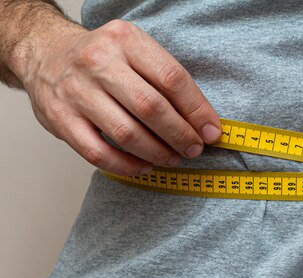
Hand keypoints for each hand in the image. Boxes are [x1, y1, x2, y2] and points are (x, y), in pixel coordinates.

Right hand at [18, 19, 220, 175]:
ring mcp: (76, 91)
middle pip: (151, 108)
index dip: (197, 111)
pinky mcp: (60, 119)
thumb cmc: (102, 58)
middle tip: (194, 149)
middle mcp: (98, 62)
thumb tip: (204, 122)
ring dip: (157, 153)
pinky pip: (98, 153)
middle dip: (180, 135)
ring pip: (127, 133)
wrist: (44, 54)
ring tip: (172, 159)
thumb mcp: (135, 50)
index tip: (212, 132)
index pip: (172, 79)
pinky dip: (127, 166)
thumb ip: (166, 80)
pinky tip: (143, 167)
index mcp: (125, 40)